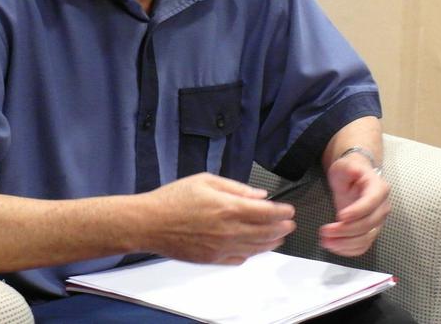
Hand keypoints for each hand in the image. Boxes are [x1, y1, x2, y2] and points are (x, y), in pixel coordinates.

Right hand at [140, 172, 296, 264]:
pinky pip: (240, 259)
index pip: (267, 213)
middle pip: (266, 232)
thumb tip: (259, 194)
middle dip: (282, 228)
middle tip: (290, 224)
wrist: (150, 223)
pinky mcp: (213, 259)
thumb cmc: (173, 199)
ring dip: (272, 242)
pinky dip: (252, 254)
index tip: (289, 210)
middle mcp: (229, 230)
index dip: (282, 212)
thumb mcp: (206, 181)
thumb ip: (236, 188)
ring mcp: (222, 248)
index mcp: (229, 208)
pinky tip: (255, 249)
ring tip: (280, 237)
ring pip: (256, 248)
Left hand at [319, 153, 390, 256]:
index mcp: (379, 188)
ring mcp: (378, 221)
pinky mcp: (370, 231)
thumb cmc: (349, 170)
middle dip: (346, 230)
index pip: (371, 202)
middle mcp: (382, 207)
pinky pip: (364, 245)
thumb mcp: (346, 165)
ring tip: (325, 241)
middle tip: (324, 231)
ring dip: (346, 243)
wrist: (355, 177)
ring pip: (367, 238)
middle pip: (369, 224)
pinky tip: (334, 246)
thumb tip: (353, 172)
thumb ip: (348, 168)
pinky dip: (349, 250)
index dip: (357, 211)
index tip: (340, 216)